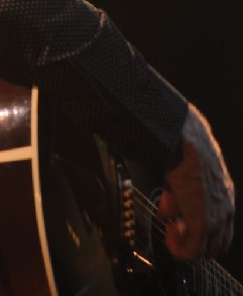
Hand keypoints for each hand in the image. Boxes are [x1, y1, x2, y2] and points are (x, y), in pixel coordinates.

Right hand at [157, 103, 234, 259]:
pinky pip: (192, 251)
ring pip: (205, 252)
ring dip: (185, 246)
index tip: (180, 225)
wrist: (185, 140)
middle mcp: (226, 210)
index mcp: (225, 197)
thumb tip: (166, 214)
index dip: (200, 233)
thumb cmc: (185, 150)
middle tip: (174, 230)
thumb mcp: (185, 177)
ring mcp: (216, 217)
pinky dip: (178, 248)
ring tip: (170, 231)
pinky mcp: (203, 221)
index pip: (221, 231)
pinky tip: (168, 231)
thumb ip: (177, 199)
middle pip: (216, 247)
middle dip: (193, 243)